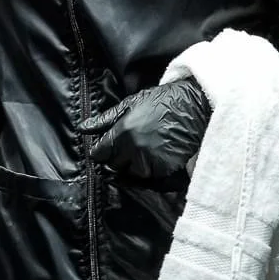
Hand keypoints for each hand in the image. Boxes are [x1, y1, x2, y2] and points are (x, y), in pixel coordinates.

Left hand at [76, 78, 211, 181]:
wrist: (195, 105)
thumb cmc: (162, 101)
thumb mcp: (131, 103)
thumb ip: (105, 120)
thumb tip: (83, 129)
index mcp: (122, 133)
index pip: (100, 155)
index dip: (102, 152)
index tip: (107, 148)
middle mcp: (134, 150)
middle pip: (114, 167)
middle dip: (118, 160)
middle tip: (130, 147)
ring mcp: (151, 162)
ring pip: (132, 175)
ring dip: (135, 167)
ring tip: (146, 149)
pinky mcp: (166, 171)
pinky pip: (151, 179)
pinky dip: (151, 172)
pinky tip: (157, 156)